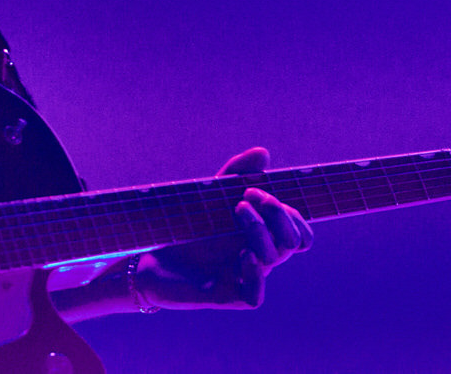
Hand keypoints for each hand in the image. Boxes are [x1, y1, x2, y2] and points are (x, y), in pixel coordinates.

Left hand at [137, 147, 311, 308]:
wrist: (150, 253)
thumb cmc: (186, 224)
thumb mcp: (210, 193)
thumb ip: (235, 172)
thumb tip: (263, 153)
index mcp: (261, 235)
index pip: (300, 231)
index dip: (290, 213)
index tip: (253, 190)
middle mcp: (258, 255)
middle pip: (294, 240)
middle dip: (278, 214)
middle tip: (246, 197)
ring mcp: (243, 276)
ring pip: (274, 258)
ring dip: (260, 229)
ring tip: (237, 210)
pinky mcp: (225, 295)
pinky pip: (255, 297)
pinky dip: (254, 275)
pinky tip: (242, 255)